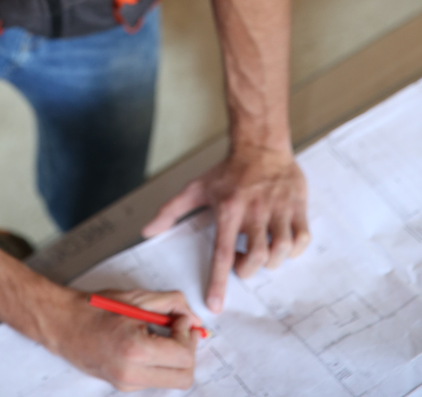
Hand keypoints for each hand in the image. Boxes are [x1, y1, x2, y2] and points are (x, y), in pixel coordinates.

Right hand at [47, 288, 201, 391]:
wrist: (61, 324)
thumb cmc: (93, 308)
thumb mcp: (135, 298)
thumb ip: (170, 304)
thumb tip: (192, 317)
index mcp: (135, 351)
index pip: (183, 356)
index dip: (188, 334)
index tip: (178, 317)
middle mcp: (132, 376)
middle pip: (184, 377)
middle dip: (188, 350)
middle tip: (177, 327)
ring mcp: (127, 385)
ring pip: (172, 381)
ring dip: (176, 357)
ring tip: (161, 333)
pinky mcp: (123, 386)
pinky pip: (155, 379)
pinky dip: (161, 362)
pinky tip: (149, 341)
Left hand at [141, 147, 309, 312]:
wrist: (260, 144)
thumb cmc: (227, 171)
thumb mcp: (196, 188)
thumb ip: (171, 211)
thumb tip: (147, 231)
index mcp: (228, 208)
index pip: (222, 252)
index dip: (218, 281)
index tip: (215, 305)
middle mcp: (254, 209)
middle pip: (256, 255)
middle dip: (248, 270)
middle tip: (242, 263)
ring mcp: (278, 207)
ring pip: (282, 249)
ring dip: (272, 261)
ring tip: (263, 254)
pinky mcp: (297, 205)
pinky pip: (302, 238)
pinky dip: (295, 250)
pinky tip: (282, 245)